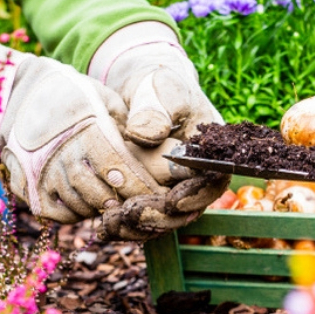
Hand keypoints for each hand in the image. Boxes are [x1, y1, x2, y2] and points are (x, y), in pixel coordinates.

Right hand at [0, 38, 164, 223]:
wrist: (19, 87)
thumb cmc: (72, 93)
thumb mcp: (103, 97)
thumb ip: (127, 121)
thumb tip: (150, 147)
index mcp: (83, 127)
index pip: (117, 167)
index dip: (138, 185)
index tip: (155, 194)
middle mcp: (58, 149)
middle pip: (95, 191)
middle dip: (117, 200)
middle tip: (131, 203)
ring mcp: (36, 167)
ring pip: (73, 203)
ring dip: (96, 208)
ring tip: (108, 202)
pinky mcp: (21, 179)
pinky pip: (50, 209)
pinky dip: (70, 214)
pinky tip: (82, 205)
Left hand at [89, 22, 231, 239]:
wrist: (142, 92)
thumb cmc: (158, 86)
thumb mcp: (160, 91)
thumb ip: (155, 112)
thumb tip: (145, 135)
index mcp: (210, 151)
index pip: (211, 183)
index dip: (194, 197)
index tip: (171, 201)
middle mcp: (196, 176)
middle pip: (187, 209)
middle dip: (160, 218)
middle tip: (131, 215)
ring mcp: (175, 188)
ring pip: (164, 219)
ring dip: (139, 227)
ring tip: (109, 224)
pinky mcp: (153, 194)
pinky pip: (144, 215)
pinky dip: (125, 224)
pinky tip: (103, 225)